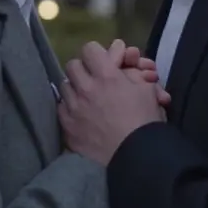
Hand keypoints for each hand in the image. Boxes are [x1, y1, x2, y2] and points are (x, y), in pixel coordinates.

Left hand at [59, 41, 165, 165]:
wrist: (136, 158)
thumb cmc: (145, 122)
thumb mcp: (146, 91)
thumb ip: (132, 72)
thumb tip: (122, 57)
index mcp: (106, 76)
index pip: (90, 49)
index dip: (99, 53)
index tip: (106, 62)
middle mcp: (85, 89)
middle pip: (73, 65)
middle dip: (85, 69)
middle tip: (96, 78)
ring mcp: (73, 109)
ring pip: (64, 85)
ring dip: (76, 87)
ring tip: (87, 96)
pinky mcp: (67, 127)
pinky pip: (60, 108)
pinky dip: (69, 107)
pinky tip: (80, 114)